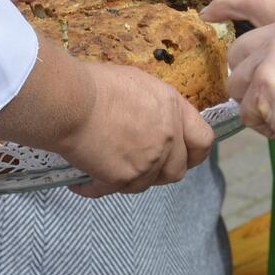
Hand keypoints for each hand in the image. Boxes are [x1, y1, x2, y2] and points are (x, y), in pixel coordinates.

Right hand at [57, 60, 214, 196]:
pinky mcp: (124, 178)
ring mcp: (148, 160)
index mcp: (173, 109)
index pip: (203, 141)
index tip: (183, 156)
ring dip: (130, 179)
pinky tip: (84, 181)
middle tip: (138, 165)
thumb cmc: (97, 84)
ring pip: (146, 184)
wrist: (71, 101)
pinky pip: (114, 191)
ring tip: (107, 167)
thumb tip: (150, 119)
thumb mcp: (137, 83)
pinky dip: (98, 187)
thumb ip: (154, 107)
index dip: (193, 152)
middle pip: (176, 170)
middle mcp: (167, 137)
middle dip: (159, 171)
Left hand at [205, 0, 274, 187]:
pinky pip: (244, 110)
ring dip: (254, 104)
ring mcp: (274, 55)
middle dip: (246, 79)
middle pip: (237, 51)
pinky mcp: (264, 84)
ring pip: (235, 83)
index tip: (209, 12)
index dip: (228, 4)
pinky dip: (262, 124)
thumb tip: (253, 58)